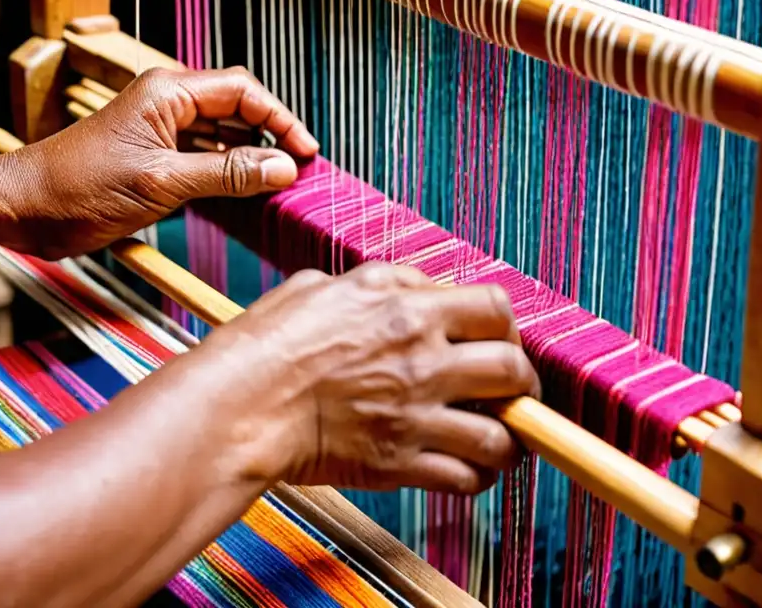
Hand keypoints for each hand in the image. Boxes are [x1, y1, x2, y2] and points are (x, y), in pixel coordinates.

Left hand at [4, 66, 318, 259]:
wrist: (24, 208)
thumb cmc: (78, 189)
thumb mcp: (161, 183)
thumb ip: (225, 173)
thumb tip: (282, 168)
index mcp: (168, 92)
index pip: (243, 91)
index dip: (280, 119)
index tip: (306, 152)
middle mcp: (167, 104)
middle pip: (237, 110)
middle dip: (270, 137)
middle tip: (300, 172)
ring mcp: (160, 132)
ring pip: (221, 136)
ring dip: (249, 158)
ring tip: (280, 185)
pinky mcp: (153, 159)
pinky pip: (202, 158)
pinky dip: (226, 174)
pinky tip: (245, 193)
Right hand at [200, 263, 539, 494]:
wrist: (239, 405)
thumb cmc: (266, 344)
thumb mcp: (320, 285)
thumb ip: (380, 284)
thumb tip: (414, 288)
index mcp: (404, 310)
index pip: (494, 307)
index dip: (507, 325)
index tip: (500, 338)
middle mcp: (421, 361)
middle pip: (512, 371)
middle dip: (522, 383)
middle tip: (512, 391)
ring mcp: (413, 415)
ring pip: (500, 436)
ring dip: (508, 440)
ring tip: (500, 440)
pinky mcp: (398, 462)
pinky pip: (464, 478)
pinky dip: (476, 477)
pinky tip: (468, 468)